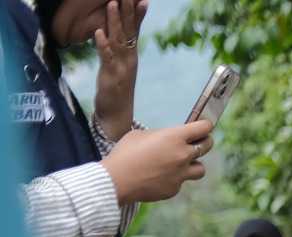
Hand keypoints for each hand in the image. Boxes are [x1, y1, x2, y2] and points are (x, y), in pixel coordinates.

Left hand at [93, 0, 148, 140]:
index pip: (135, 29)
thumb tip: (112, 29)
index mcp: (131, 54)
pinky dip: (103, 46)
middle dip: (128, 10)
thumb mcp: (120, 65)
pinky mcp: (110, 76)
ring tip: (112, 4)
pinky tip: (98, 33)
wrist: (117, 115)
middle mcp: (128, 58)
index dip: (137, 13)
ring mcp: (121, 66)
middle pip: (129, 30)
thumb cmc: (117, 89)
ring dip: (114, 22)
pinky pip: (106, 58)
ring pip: (118, 40)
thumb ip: (119, 47)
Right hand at [102, 121, 213, 204]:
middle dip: (205, 142)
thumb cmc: (125, 153)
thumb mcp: (140, 134)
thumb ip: (160, 136)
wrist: (117, 180)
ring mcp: (181, 174)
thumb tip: (167, 139)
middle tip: (199, 141)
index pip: (203, 127)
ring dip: (194, 164)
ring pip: (200, 169)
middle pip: (207, 146)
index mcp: (175, 137)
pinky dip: (174, 178)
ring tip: (182, 163)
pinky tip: (159, 176)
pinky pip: (180, 182)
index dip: (205, 125)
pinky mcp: (174, 189)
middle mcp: (183, 155)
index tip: (204, 126)